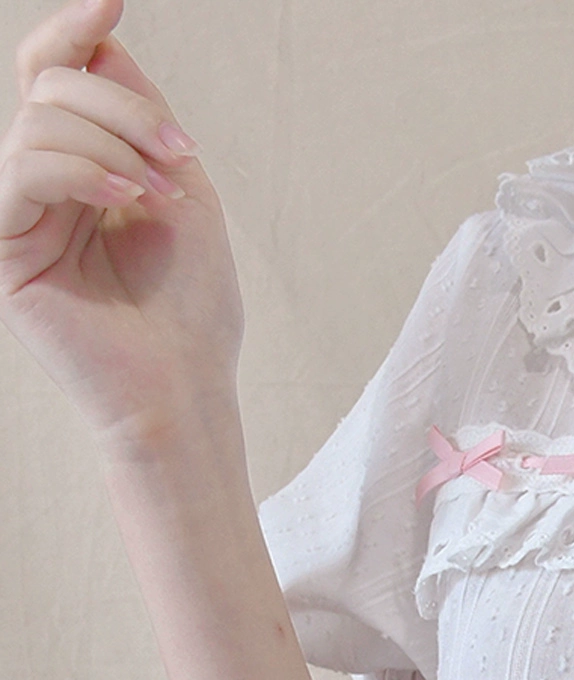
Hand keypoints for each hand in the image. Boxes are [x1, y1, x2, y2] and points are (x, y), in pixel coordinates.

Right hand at [0, 0, 243, 443]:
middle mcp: (39, 185)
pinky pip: (20, 172)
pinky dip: (80, 170)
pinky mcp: (3, 249)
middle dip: (121, 107)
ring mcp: (16, 215)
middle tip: (176, 155)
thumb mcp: (182, 192)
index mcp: (79, 168)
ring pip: (37, 125)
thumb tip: (101, 43)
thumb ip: (142, 118)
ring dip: (113, 144)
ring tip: (160, 194)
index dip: (74, 33)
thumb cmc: (193, 306)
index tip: (111, 1)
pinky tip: (128, 198)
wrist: (187, 386)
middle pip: (50, 91)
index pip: (55, 78)